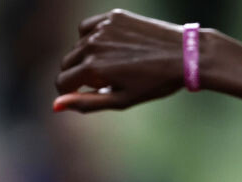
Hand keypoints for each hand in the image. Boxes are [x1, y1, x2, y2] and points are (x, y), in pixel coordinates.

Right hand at [54, 9, 185, 112]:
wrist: (185, 55)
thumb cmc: (155, 83)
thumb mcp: (121, 100)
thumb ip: (86, 103)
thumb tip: (55, 106)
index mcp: (94, 68)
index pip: (62, 82)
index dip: (68, 93)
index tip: (82, 96)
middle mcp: (94, 44)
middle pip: (67, 63)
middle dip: (77, 76)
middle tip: (104, 83)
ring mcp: (103, 27)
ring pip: (77, 45)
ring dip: (87, 57)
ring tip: (114, 66)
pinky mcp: (113, 16)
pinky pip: (88, 27)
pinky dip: (92, 37)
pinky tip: (110, 47)